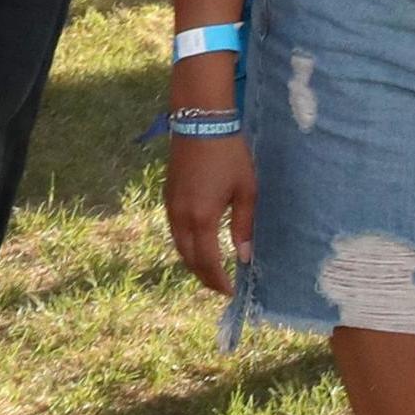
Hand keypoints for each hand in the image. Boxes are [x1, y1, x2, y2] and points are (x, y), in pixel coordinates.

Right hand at [166, 134, 256, 296]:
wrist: (200, 123)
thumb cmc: (229, 155)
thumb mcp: (246, 191)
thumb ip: (244, 226)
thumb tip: (244, 256)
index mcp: (202, 218)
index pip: (207, 261)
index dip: (218, 280)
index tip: (230, 291)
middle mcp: (180, 217)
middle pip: (188, 258)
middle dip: (203, 276)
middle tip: (220, 286)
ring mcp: (170, 206)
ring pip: (178, 245)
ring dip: (193, 261)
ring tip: (210, 269)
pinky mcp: (168, 196)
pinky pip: (174, 230)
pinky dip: (185, 244)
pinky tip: (198, 244)